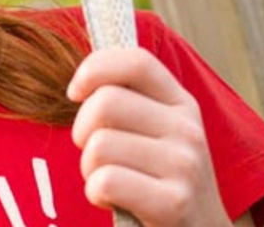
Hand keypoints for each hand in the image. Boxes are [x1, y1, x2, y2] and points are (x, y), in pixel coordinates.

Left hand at [69, 47, 228, 226]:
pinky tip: (113, 199)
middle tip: (95, 153)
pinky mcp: (173, 202)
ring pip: (99, 146)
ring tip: (111, 180)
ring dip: (90, 169)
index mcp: (182, 104)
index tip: (76, 93)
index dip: (95, 69)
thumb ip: (132, 102)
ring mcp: (184, 165)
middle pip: (105, 102)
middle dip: (83, 131)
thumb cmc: (163, 181)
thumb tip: (82, 77)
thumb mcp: (162, 134)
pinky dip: (96, 193)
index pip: (136, 61)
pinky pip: (106, 181)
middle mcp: (187, 129)